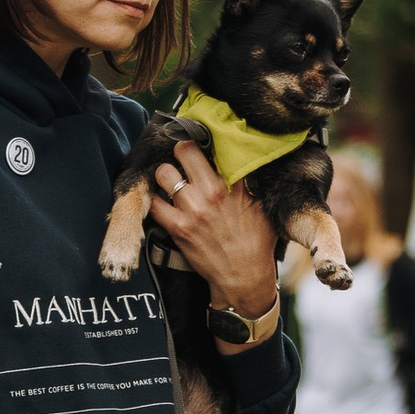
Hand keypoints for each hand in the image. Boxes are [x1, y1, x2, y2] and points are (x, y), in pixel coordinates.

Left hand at [146, 137, 278, 318]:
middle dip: (179, 151)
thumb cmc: (256, 242)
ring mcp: (191, 210)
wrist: (244, 276)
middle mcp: (210, 192)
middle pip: (182, 151)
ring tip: (171, 182)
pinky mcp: (177, 228)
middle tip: (181, 159)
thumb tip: (240, 163)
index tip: (196, 137)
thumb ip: (246, 183)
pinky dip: (156, 201)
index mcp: (232, 184)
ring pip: (164, 174)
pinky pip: (155, 204)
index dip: (200, 138)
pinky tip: (163, 203)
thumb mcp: (259, 207)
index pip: (212, 147)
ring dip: (165, 176)